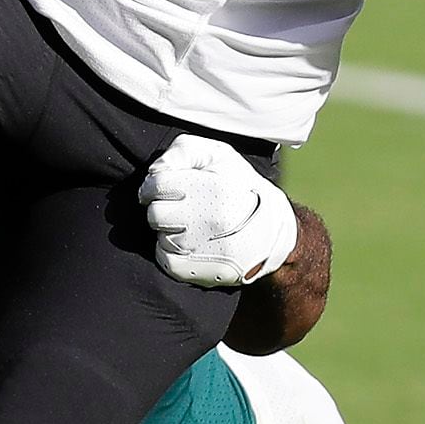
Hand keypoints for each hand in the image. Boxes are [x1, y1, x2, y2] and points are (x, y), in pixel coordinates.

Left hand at [140, 133, 298, 290]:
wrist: (269, 233)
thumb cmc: (239, 188)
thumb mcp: (218, 155)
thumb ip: (183, 152)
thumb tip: (155, 171)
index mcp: (213, 189)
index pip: (157, 184)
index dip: (156, 184)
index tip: (165, 187)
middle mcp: (208, 220)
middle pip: (155, 213)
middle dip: (163, 208)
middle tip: (180, 207)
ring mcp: (202, 248)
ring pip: (160, 237)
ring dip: (169, 230)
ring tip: (192, 225)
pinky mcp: (196, 271)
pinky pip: (164, 259)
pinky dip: (170, 251)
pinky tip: (189, 243)